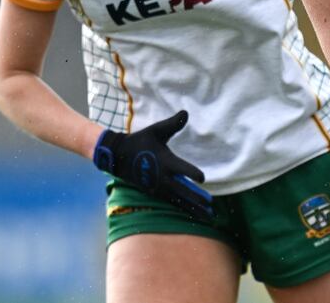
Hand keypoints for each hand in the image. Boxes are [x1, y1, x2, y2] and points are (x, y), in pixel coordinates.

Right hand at [93, 109, 212, 216]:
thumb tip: (185, 112)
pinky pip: (173, 202)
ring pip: (180, 200)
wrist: (119, 156)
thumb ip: (172, 124)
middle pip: (183, 190)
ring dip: (194, 208)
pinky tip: (195, 214)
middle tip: (211, 207)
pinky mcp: (156, 192)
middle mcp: (163, 177)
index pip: (181, 169)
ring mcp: (159, 187)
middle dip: (197, 199)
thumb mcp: (156, 130)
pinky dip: (184, 208)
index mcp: (165, 161)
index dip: (192, 173)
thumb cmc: (140, 141)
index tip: (202, 179)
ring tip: (208, 217)